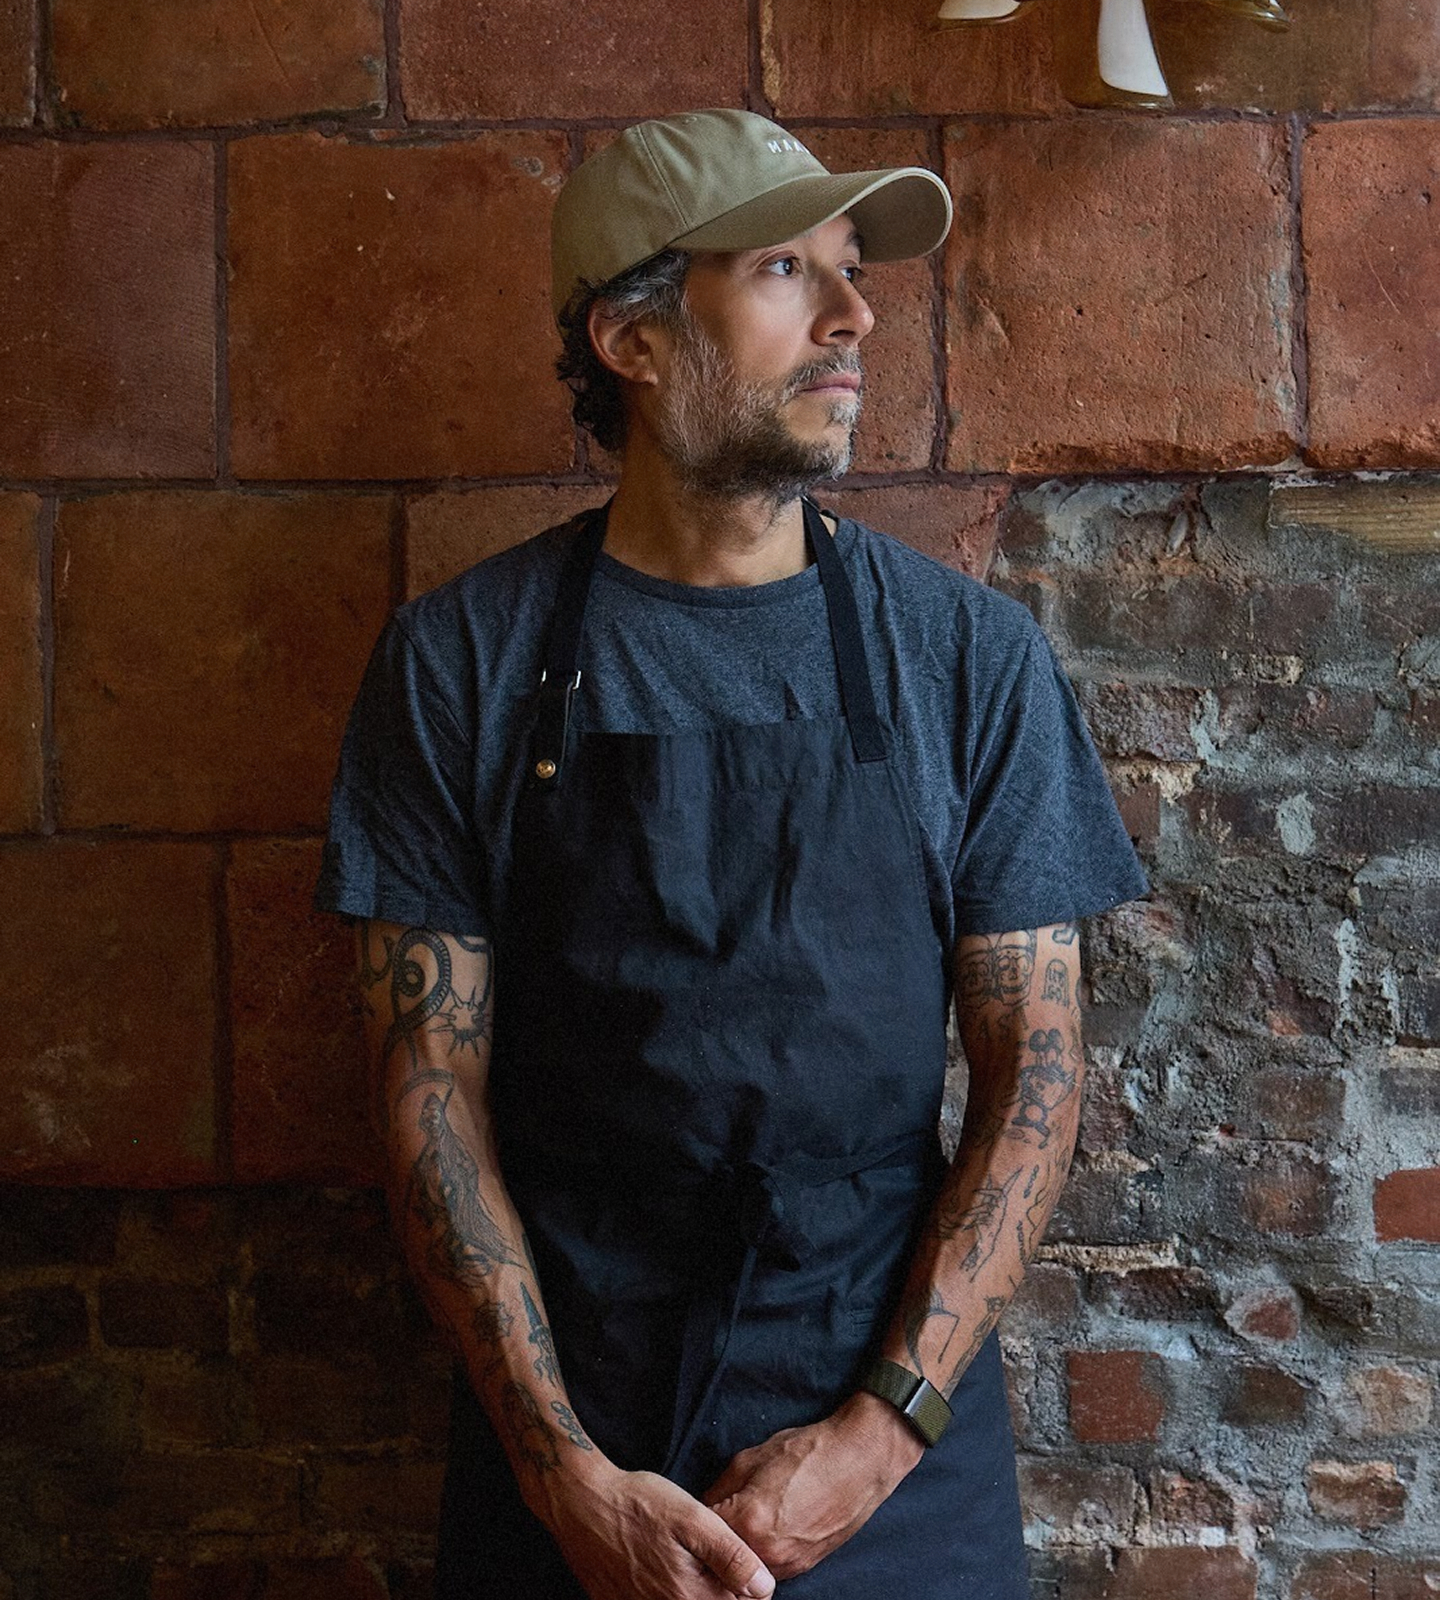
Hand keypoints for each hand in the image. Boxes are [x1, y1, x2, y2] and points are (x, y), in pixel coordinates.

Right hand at [539, 1459, 776, 1599]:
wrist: (579, 1502)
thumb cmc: (637, 1503)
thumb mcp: (692, 1518)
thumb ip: (731, 1556)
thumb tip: (765, 1588)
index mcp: (688, 1596)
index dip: (743, 1583)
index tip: (735, 1560)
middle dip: (716, 1586)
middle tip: (700, 1551)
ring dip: (689, 1587)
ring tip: (675, 1555)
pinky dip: (659, 1589)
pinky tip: (654, 1563)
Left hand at [703, 1393, 923, 1579]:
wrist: (858, 1460)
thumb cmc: (806, 1452)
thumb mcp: (750, 1458)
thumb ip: (720, 1489)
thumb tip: (702, 1507)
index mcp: (749, 1521)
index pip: (704, 1535)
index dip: (694, 1524)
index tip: (688, 1518)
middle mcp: (767, 1551)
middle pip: (722, 1560)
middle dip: (713, 1545)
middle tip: (712, 1526)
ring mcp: (788, 1564)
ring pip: (746, 1570)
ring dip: (737, 1555)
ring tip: (740, 1528)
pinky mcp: (804, 1566)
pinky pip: (770, 1569)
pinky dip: (760, 1557)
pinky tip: (763, 1533)